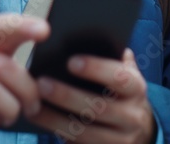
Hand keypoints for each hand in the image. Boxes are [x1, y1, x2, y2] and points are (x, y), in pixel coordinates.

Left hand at [28, 48, 155, 143]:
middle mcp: (132, 116)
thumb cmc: (120, 92)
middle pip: (99, 108)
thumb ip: (111, 57)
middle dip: (67, 96)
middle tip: (41, 83)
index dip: (97, 69)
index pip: (121, 78)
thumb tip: (88, 36)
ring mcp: (120, 140)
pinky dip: (56, 134)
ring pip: (85, 133)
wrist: (138, 131)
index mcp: (136, 88)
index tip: (71, 61)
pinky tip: (39, 121)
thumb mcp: (123, 74)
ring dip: (55, 119)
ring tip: (31, 105)